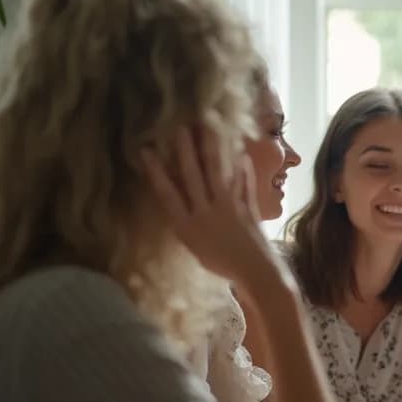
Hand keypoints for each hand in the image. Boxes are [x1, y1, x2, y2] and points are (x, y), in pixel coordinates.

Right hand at [140, 127, 276, 286]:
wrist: (255, 273)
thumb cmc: (220, 262)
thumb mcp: (194, 245)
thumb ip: (185, 221)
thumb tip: (175, 195)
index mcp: (188, 226)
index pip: (168, 194)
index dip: (157, 172)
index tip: (147, 150)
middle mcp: (206, 214)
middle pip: (194, 177)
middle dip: (186, 151)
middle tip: (181, 128)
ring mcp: (230, 208)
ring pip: (218, 175)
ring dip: (213, 150)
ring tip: (209, 129)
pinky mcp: (249, 207)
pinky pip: (244, 184)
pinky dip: (242, 169)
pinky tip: (241, 152)